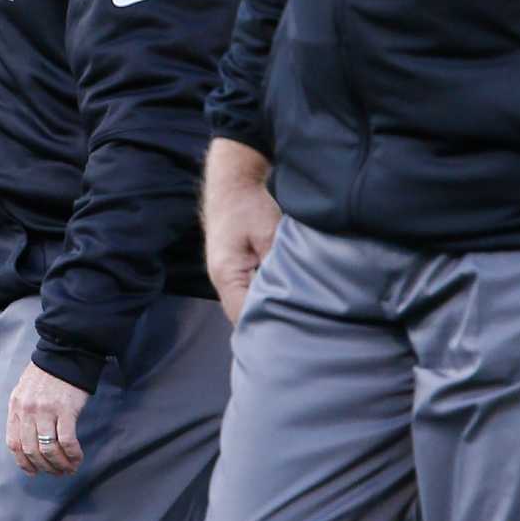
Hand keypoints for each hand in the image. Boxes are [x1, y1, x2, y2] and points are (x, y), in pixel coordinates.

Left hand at [6, 362, 88, 475]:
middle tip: (56, 473)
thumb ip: (22, 413)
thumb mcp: (24, 391)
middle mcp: (27, 411)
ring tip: (68, 468)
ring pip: (48, 449)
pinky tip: (77, 458)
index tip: (34, 471)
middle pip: (31, 450)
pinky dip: (72, 454)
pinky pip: (66, 441)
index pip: (14, 443)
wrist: (65, 354)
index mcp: (15, 407)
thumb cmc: (46, 374)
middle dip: (44, 467)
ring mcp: (45, 411)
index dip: (23, 463)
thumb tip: (26, 440)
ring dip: (60, 464)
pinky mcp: (65, 410)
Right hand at [202, 136, 279, 324]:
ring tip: (294, 320)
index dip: (266, 330)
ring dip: (265, 310)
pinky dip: (263, 298)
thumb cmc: (248, 205)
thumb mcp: (270, 234)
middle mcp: (221, 281)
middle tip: (299, 332)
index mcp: (226, 275)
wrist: (232, 184)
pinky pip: (248, 293)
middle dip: (268, 324)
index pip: (244, 316)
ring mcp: (225, 276)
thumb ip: (278, 266)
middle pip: (243, 316)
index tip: (292, 336)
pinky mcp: (233, 270)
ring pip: (245, 306)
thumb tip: (294, 295)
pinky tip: (284, 300)